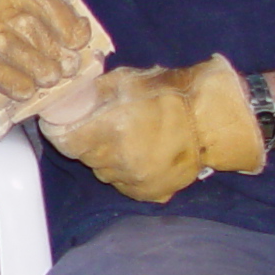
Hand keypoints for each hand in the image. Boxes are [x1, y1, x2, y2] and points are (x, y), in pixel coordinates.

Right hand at [0, 0, 92, 115]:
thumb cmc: (7, 33)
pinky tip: (27, 91)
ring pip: (8, 46)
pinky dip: (12, 82)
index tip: (78, 41)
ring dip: (35, 65)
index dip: (63, 19)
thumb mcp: (28, 17)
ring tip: (51, 79)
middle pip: (26, 24)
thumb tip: (83, 39)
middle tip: (68, 69)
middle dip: (52, 49)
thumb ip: (54, 24)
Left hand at [40, 54, 266, 202]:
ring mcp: (133, 182)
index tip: (61, 120)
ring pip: (103, 170)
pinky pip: (125, 183)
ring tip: (129, 137)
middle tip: (103, 122)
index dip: (58, 128)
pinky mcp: (149, 193)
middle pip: (83, 155)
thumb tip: (66, 98)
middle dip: (86, 138)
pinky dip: (127, 170)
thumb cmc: (173, 94)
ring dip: (107, 155)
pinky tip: (142, 154)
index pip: (63, 139)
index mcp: (109, 132)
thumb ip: (93, 93)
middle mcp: (117, 162)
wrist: (215, 121)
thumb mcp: (128, 81)